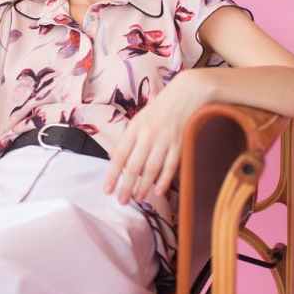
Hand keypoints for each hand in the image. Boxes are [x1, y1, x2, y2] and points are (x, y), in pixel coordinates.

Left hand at [103, 70, 208, 203]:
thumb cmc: (161, 108)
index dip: (112, 174)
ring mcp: (165, 140)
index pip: (119, 155)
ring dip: (144, 186)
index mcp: (135, 128)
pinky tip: (159, 191)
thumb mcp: (140, 118)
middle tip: (121, 200)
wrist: (187, 93)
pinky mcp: (180, 144)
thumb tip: (116, 158)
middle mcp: (148, 135)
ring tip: (138, 198)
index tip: (107, 189)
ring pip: (152, 169)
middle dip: (126, 186)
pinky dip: (165, 180)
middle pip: (134, 166)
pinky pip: (171, 166)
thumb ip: (129, 138)